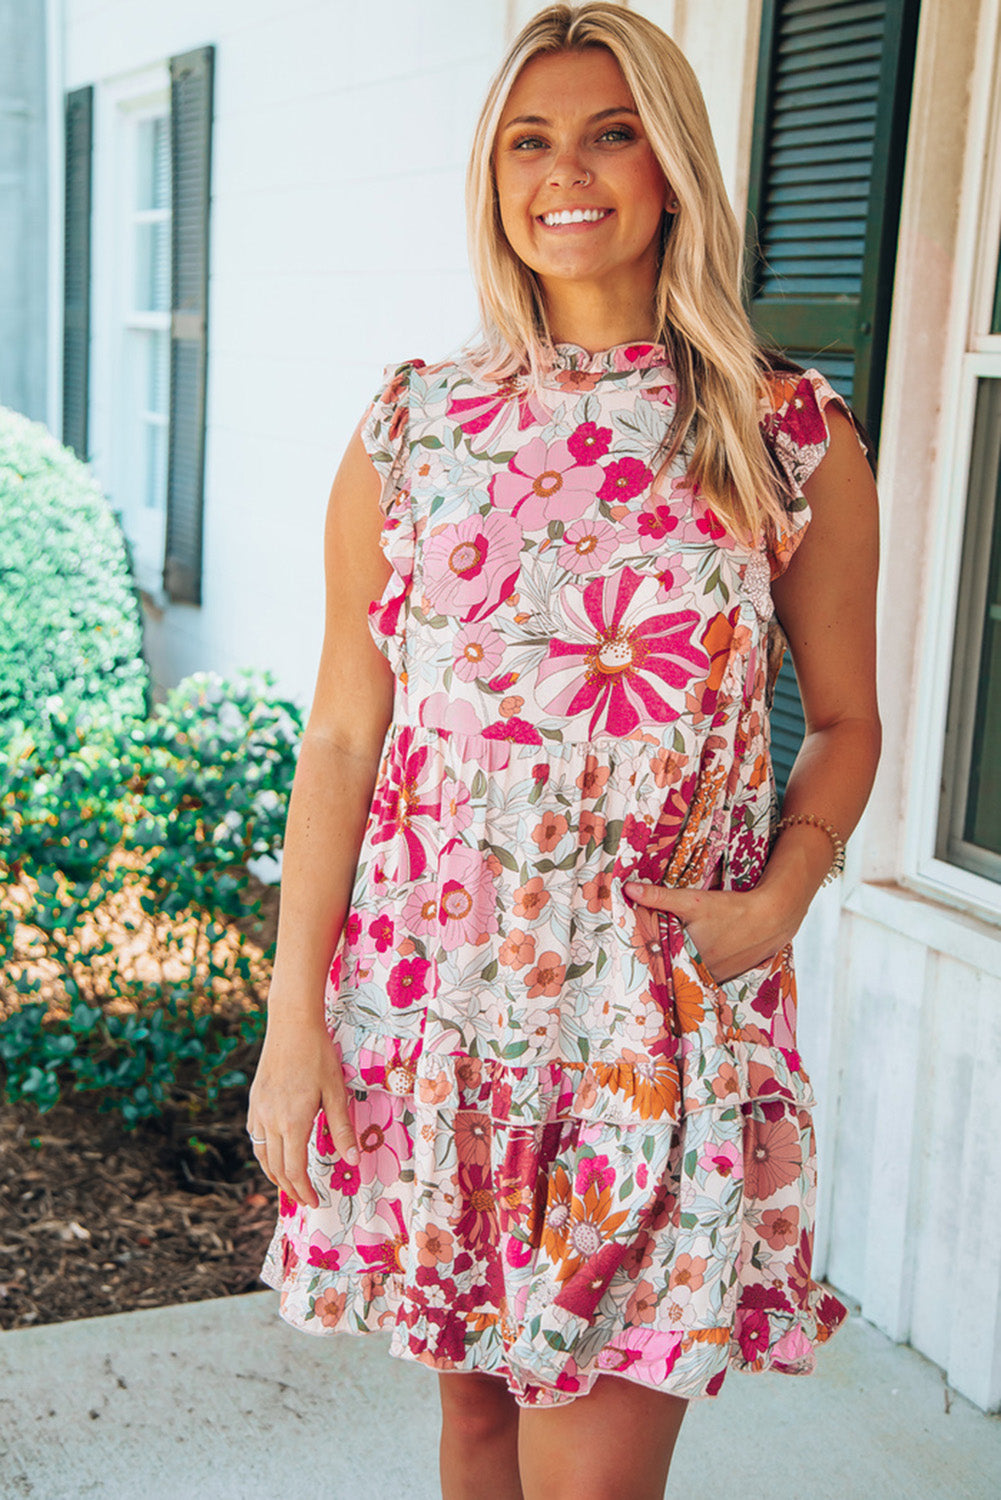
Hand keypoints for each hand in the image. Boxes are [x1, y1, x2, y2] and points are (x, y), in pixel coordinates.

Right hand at [247, 1013, 358, 1208]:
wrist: (291, 1025)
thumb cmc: (318, 1056)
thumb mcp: (336, 1092)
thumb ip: (342, 1129)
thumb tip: (353, 1161)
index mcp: (292, 1122)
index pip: (294, 1170)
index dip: (303, 1190)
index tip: (314, 1201)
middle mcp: (270, 1120)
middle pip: (276, 1168)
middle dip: (290, 1188)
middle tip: (303, 1199)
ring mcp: (259, 1110)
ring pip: (262, 1154)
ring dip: (274, 1174)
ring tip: (288, 1184)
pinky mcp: (254, 1100)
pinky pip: (255, 1136)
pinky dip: (264, 1152)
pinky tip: (275, 1152)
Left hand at [622, 881, 796, 984]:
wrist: (770, 918)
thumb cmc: (731, 910)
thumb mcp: (693, 901)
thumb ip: (659, 897)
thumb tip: (628, 889)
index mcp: (687, 957)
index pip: (656, 963)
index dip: (643, 958)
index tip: (629, 953)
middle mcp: (699, 973)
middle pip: (671, 970)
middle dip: (658, 963)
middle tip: (641, 956)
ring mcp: (713, 978)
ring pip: (687, 974)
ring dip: (677, 968)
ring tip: (660, 960)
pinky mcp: (725, 977)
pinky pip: (702, 977)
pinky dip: (694, 970)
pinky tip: (688, 961)